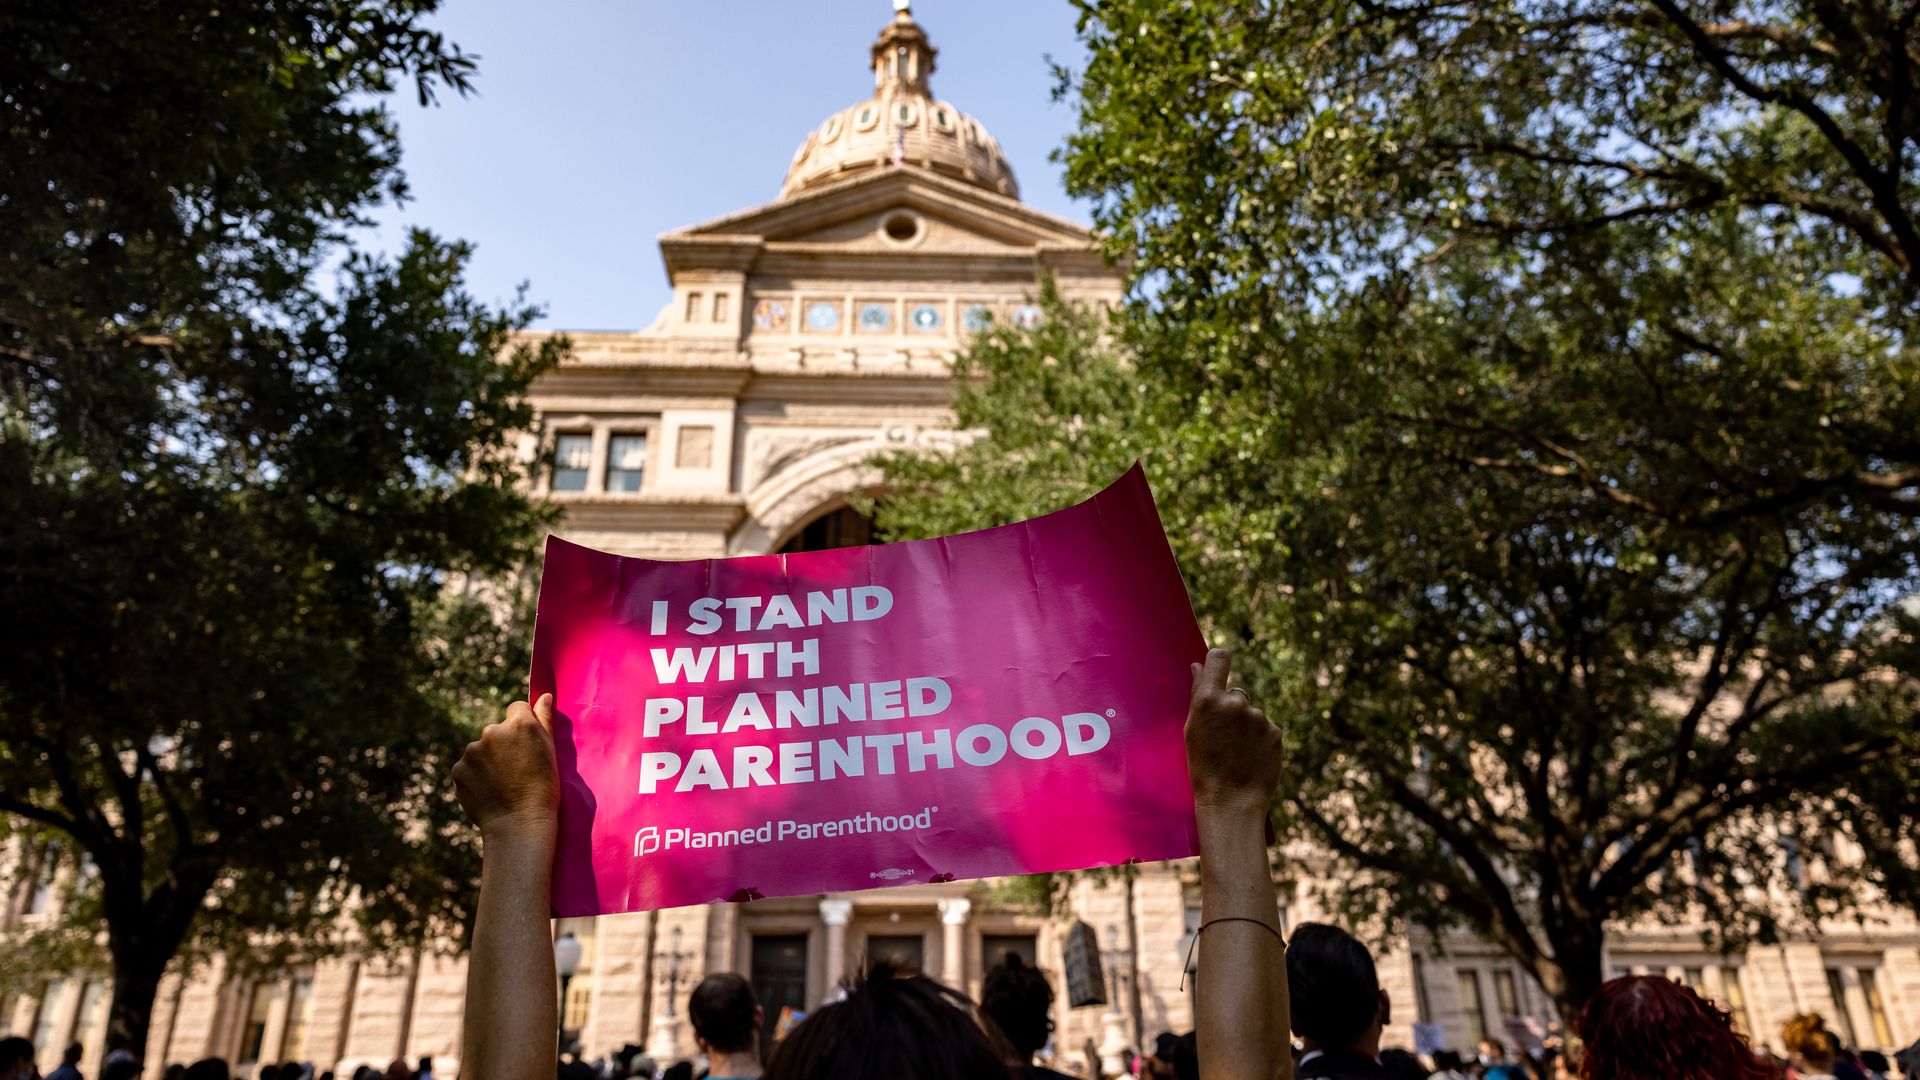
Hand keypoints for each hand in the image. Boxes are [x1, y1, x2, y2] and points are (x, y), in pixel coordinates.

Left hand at [453, 693, 559, 840]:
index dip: (522, 727)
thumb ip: (544, 719)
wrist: (519, 825)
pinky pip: (467, 768)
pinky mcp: (458, 770)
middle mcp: (492, 732)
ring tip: (502, 785)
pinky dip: (475, 778)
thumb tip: (544, 695)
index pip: (516, 708)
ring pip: (480, 750)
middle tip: (515, 771)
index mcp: (519, 724)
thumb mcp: (550, 752)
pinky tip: (489, 792)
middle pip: (496, 731)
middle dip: (503, 746)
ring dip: (487, 762)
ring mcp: (472, 751)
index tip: (526, 747)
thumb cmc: (543, 788)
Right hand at [1185, 648, 1283, 814]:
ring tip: (1237, 754)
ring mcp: (1259, 717)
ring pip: (1251, 715)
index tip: (1217, 668)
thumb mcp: (1192, 730)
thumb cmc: (1203, 768)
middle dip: (1231, 711)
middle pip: (1235, 694)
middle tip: (1224, 739)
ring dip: (1246, 728)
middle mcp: (1236, 703)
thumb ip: (1199, 694)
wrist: (1231, 802)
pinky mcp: (1275, 732)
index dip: (1218, 661)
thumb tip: (1198, 665)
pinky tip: (1250, 759)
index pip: (1219, 658)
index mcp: (1209, 700)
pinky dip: (1260, 741)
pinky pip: (1265, 729)